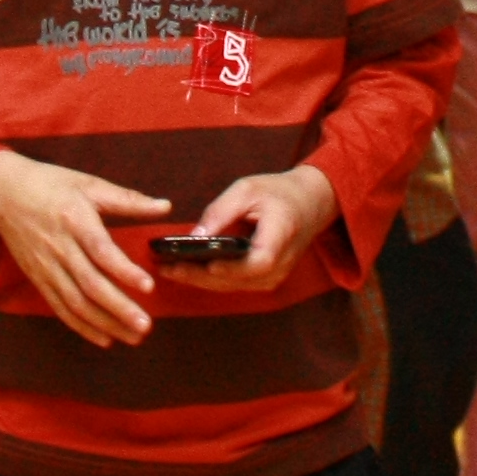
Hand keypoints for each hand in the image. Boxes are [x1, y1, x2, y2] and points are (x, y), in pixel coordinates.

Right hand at [0, 147, 167, 345]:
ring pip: (76, 302)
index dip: (124, 270)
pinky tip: (105, 338)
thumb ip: (129, 199)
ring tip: (132, 337)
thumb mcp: (89, 184)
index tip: (148, 286)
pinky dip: (82, 327)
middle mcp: (59, 247)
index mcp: (75, 220)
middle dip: (118, 308)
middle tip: (145, 326)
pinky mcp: (38, 279)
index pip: (101, 250)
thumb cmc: (50, 185)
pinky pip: (61, 308)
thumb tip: (166, 206)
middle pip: (90, 284)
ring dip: (105, 323)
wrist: (2, 193)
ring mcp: (47, 266)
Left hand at [163, 167, 341, 293]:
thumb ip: (221, 211)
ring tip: (168, 269)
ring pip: (233, 286)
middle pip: (239, 280)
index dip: (233, 268)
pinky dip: (210, 279)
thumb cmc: (277, 193)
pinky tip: (186, 270)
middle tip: (167, 268)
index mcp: (282, 235)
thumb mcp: (248, 189)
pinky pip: (235, 283)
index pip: (259, 262)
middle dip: (201, 276)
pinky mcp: (264, 279)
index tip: (208, 265)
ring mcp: (274, 276)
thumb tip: (194, 237)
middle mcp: (280, 264)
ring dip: (200, 280)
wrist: (309, 204)